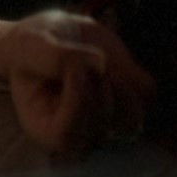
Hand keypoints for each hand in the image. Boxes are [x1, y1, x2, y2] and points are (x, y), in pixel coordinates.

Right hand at [0, 10, 154, 158]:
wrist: (47, 40)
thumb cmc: (30, 48)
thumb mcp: (30, 45)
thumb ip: (55, 56)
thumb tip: (100, 64)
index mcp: (43, 129)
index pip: (67, 133)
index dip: (77, 98)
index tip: (72, 63)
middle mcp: (78, 136)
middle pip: (103, 124)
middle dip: (98, 84)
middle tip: (80, 54)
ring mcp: (107, 123)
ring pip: (132, 115)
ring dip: (120, 81)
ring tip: (97, 59)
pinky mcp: (128, 103)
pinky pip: (147, 94)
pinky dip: (133, 72)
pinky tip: (111, 61)